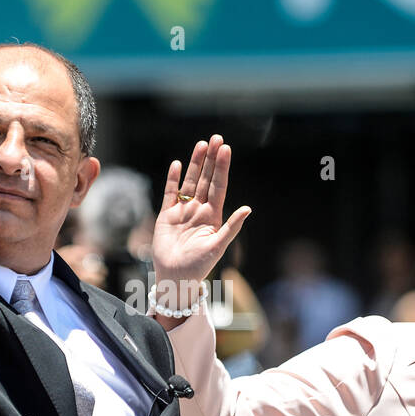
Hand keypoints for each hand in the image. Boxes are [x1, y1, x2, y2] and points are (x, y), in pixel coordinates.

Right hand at [151, 135, 250, 314]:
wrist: (175, 277)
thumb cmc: (199, 266)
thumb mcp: (218, 246)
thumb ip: (232, 227)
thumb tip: (247, 209)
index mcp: (213, 215)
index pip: (219, 186)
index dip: (222, 168)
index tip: (226, 149)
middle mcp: (199, 210)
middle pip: (205, 179)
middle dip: (211, 159)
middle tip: (217, 138)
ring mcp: (183, 211)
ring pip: (189, 182)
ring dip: (194, 163)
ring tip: (201, 144)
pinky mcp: (166, 215)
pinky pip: (170, 193)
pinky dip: (172, 179)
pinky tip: (176, 164)